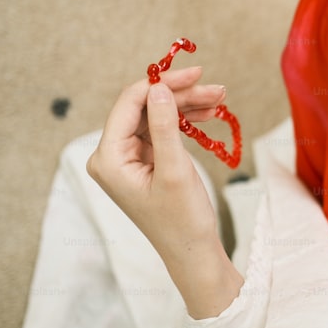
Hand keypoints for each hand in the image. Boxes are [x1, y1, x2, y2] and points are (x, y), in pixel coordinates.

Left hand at [87, 67, 242, 318]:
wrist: (193, 253)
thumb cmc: (182, 219)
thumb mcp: (174, 169)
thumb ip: (164, 126)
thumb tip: (159, 88)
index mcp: (108, 158)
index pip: (130, 104)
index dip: (162, 84)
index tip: (196, 74)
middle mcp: (111, 156)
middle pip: (144, 108)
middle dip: (181, 96)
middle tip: (217, 89)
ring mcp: (128, 159)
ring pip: (156, 117)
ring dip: (187, 107)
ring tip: (219, 99)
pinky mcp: (144, 163)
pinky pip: (162, 132)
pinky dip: (184, 122)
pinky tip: (207, 115)